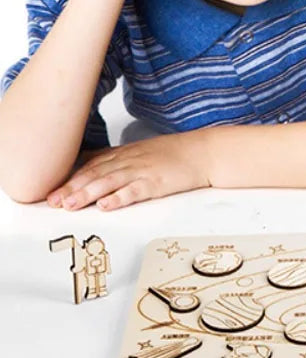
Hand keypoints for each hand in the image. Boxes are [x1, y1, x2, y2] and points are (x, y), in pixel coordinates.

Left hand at [46, 133, 210, 209]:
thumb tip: (90, 166)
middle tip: (52, 202)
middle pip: (94, 175)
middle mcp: (128, 162)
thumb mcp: (140, 152)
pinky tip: (106, 205)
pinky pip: (135, 190)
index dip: (68, 179)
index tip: (50, 192)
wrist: (203, 152)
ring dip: (87, 193)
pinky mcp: (157, 182)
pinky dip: (119, 198)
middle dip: (71, 188)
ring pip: (109, 182)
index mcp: (123, 155)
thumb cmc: (174, 154)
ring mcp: (142, 171)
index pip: (89, 166)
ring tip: (70, 205)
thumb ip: (115, 160)